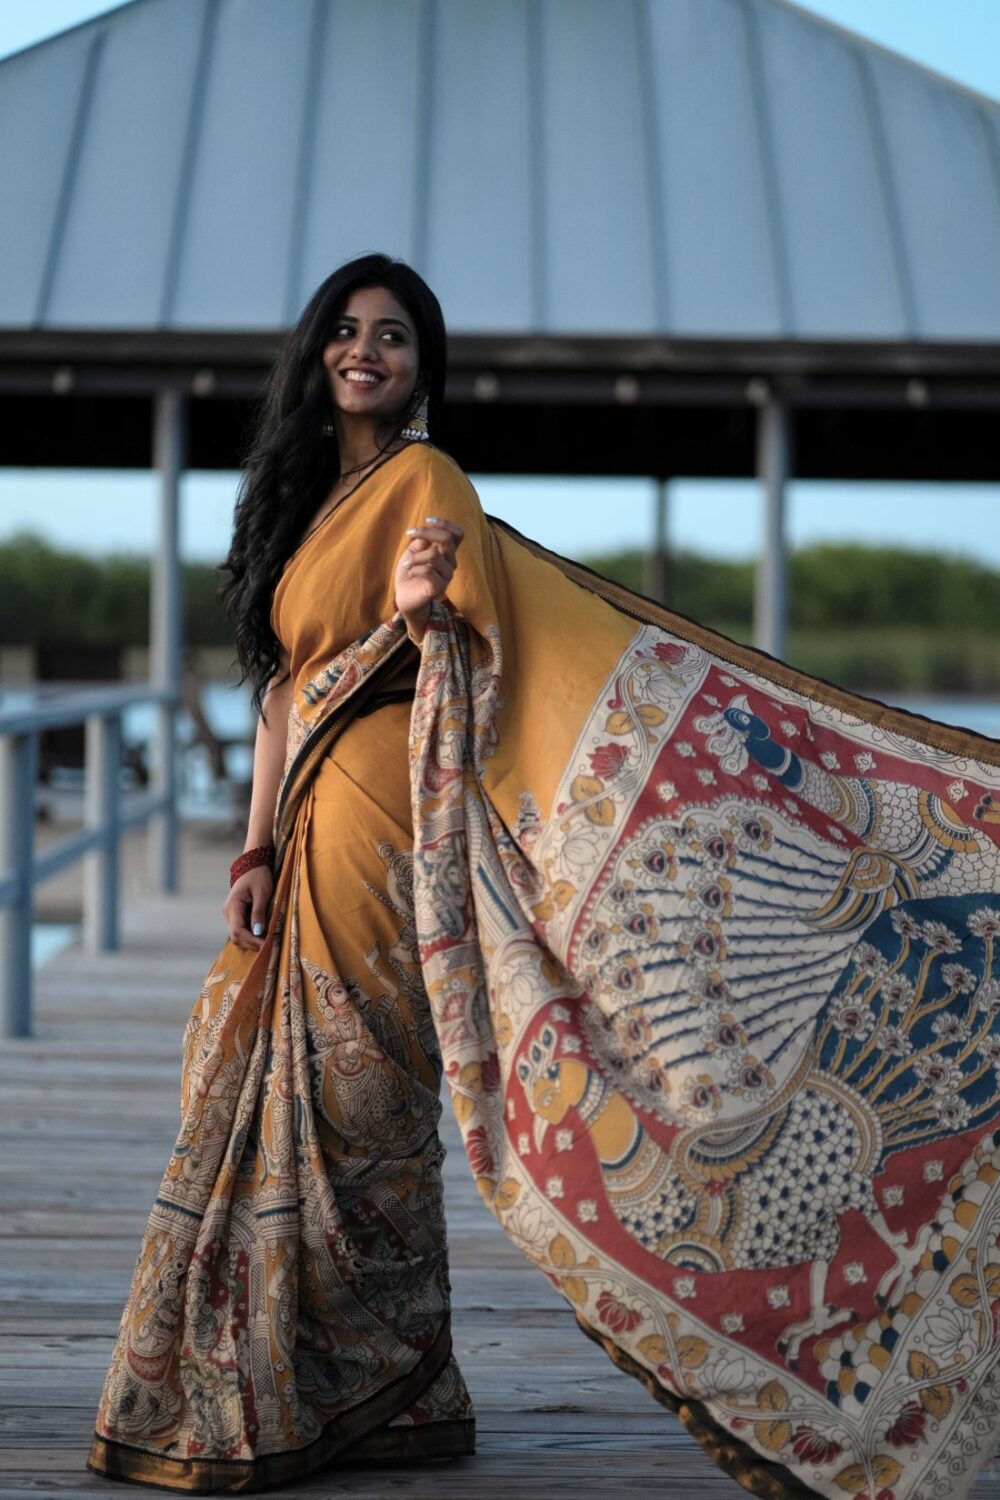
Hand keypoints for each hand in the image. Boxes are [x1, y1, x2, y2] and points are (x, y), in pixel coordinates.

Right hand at [222, 866, 273, 950]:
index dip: (251, 940)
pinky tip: (260, 936)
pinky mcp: (235, 914)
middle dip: (250, 943)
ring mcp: (229, 913)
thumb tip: (257, 932)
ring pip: (237, 934)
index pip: (238, 930)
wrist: (252, 865)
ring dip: (250, 940)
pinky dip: (249, 935)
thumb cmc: (258, 876)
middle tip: (268, 946)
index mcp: (233, 906)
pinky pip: (240, 929)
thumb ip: (258, 912)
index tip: (265, 945)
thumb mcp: (262, 893)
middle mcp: (227, 912)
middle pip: (235, 936)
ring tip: (266, 942)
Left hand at [395, 518, 463, 641]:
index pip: (458, 534)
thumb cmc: (410, 572)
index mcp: (447, 553)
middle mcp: (451, 563)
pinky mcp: (438, 588)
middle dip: (426, 532)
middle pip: (447, 539)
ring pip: (434, 555)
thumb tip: (428, 528)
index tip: (427, 519)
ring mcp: (446, 576)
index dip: (445, 523)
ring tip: (406, 563)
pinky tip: (410, 572)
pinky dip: (414, 569)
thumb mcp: (414, 551)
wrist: (404, 597)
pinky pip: (429, 571)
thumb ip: (423, 540)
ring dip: (415, 556)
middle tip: (410, 534)